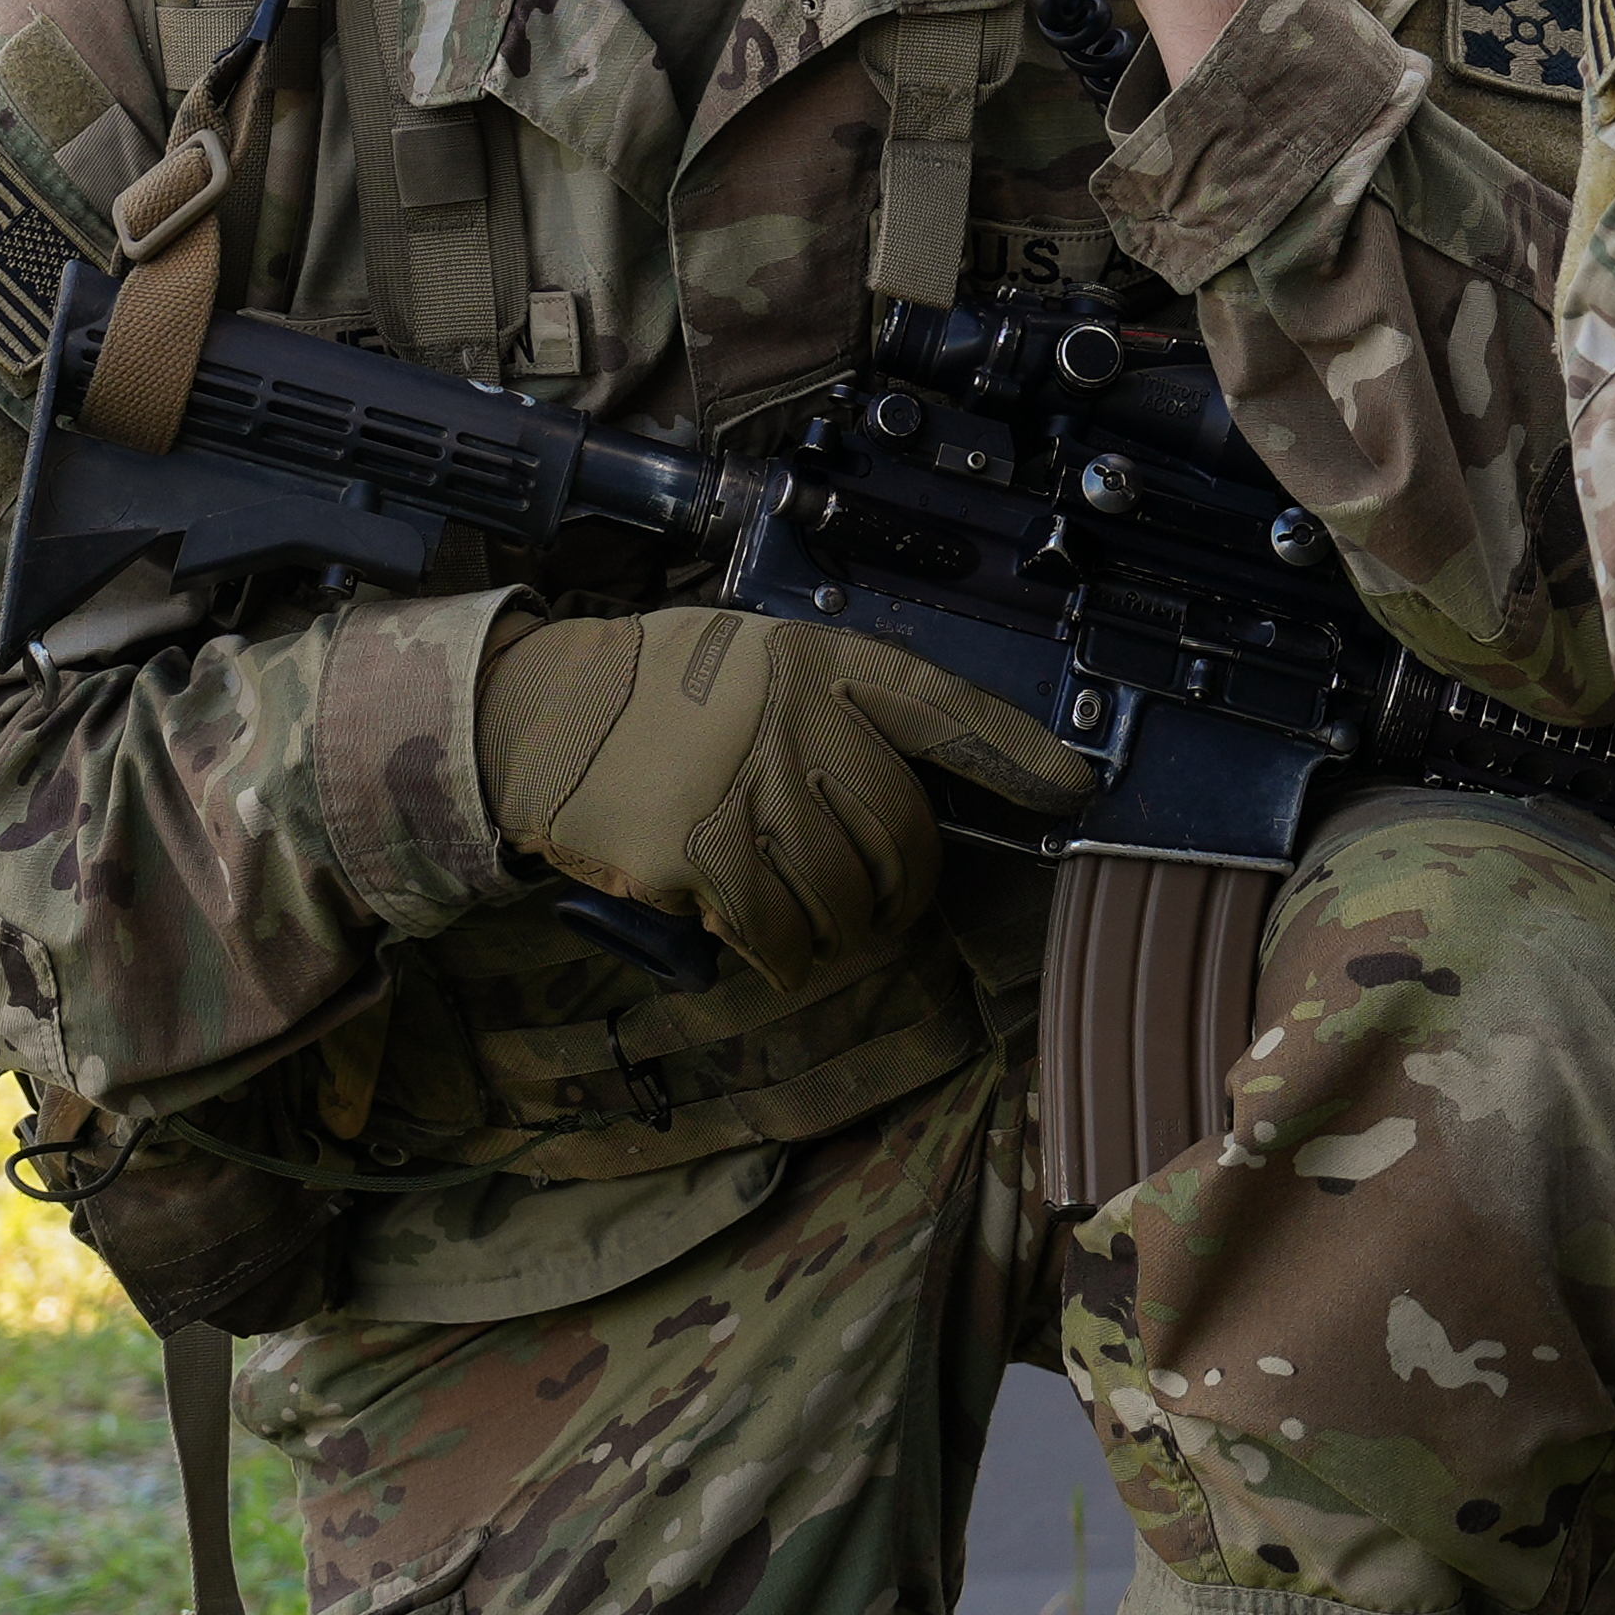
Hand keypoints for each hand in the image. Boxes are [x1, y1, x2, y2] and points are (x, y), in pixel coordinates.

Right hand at [474, 608, 1093, 988]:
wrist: (542, 716)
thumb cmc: (660, 694)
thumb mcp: (753, 659)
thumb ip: (829, 703)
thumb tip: (914, 781)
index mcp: (816, 663)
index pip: (941, 706)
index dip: (1014, 751)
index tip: (1072, 788)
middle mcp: (792, 721)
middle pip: (902, 830)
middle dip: (907, 887)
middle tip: (887, 907)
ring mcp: (745, 789)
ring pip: (845, 893)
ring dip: (847, 929)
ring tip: (825, 930)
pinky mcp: (699, 853)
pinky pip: (778, 931)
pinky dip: (789, 955)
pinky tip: (779, 952)